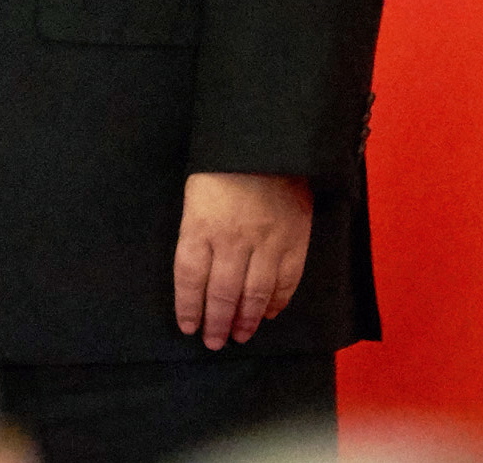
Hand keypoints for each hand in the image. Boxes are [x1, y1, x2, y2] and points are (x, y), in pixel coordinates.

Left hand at [173, 171, 311, 347]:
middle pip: (222, 293)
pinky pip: (285, 282)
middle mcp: (232, 239)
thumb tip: (197, 274)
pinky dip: (276, 302)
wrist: (270, 142)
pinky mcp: (294, 241)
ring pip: (254, 294)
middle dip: (217, 323)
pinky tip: (267, 313)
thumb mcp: (196, 193)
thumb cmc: (224, 164)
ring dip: (246, 320)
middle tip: (214, 342)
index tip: (188, 327)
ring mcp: (266, 242)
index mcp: (201, 224)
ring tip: (239, 336)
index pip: (190, 277)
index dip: (188, 307)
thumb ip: (196, 231)